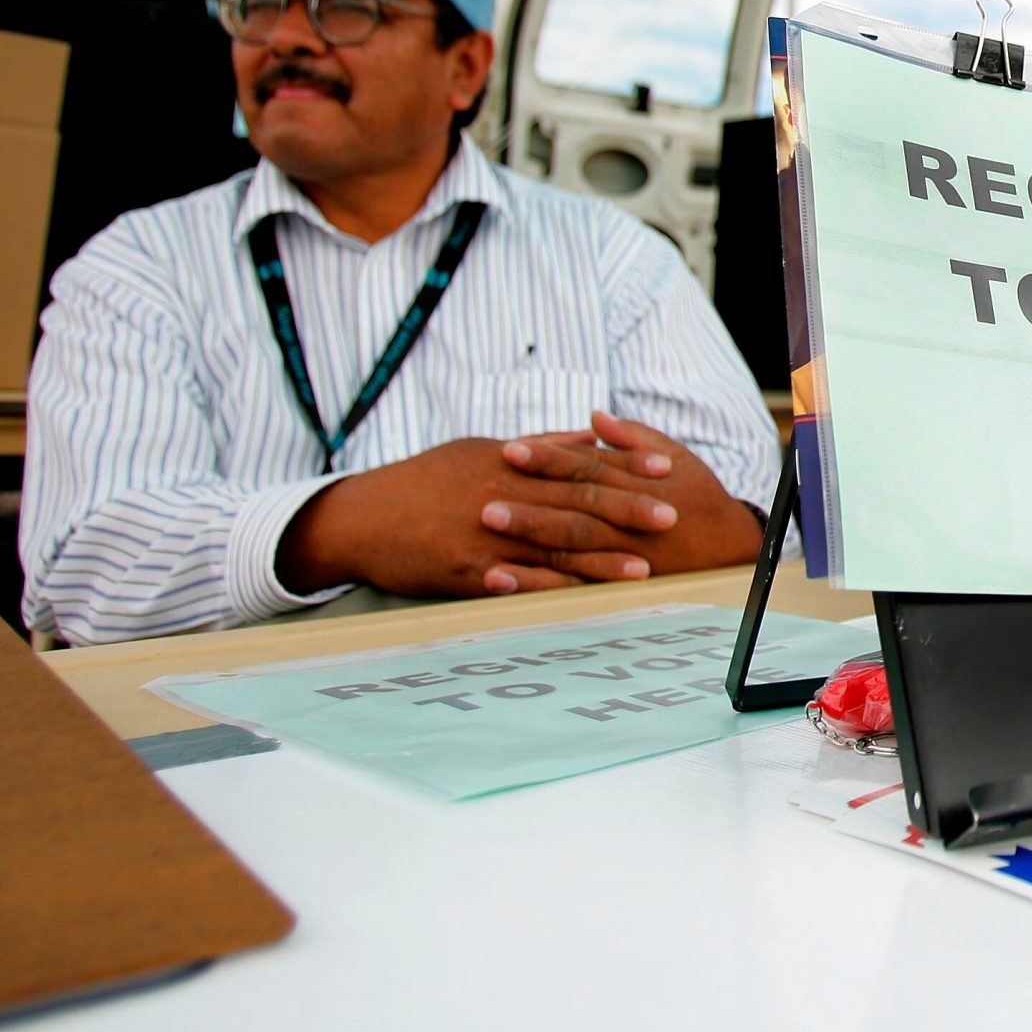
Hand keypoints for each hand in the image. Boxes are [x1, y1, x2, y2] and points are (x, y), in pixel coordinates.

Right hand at [276, 434, 677, 599]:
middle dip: (625, 511)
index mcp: (508, 464)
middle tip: (671, 518)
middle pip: (573, 504)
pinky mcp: (462, 571)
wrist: (360, 517)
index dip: (624, 468)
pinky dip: (544, 590)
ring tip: (640, 569)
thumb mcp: (479, 450)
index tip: (665, 471)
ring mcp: (481, 536)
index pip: (577, 464)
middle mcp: (499, 496)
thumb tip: (592, 434)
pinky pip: (511, 583)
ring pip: (549, 548)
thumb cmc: (425, 480)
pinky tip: (576, 597)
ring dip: (597, 561)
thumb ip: (540, 445)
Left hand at [486, 409, 764, 580]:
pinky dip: (537, 583)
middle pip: (575, 508)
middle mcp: (632, 520)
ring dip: (527, 542)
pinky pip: (574, 585)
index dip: (549, 458)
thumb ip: (633, 438)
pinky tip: (502, 580)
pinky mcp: (619, 584)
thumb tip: (594, 418)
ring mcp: (626, 555)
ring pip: (572, 548)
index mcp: (641, 483)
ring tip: (488, 534)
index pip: (588, 467)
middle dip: (530, 502)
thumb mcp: (677, 458)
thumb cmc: (699, 496)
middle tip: (486, 497)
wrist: (733, 547)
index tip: (511, 449)